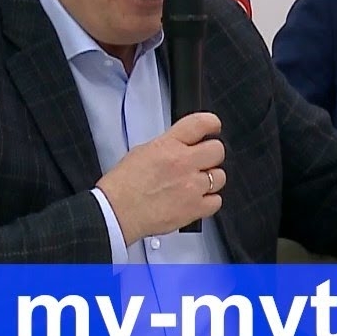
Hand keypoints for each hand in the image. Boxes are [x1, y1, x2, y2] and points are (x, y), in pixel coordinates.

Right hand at [96, 111, 225, 243]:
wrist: (116, 212)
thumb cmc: (123, 185)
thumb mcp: (143, 151)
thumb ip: (168, 146)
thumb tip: (182, 146)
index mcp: (169, 145)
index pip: (202, 123)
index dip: (212, 124)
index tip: (213, 128)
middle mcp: (183, 163)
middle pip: (217, 150)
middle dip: (211, 154)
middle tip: (203, 160)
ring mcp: (192, 186)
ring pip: (220, 176)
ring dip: (211, 179)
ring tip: (197, 183)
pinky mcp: (194, 208)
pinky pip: (216, 201)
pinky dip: (209, 201)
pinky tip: (197, 200)